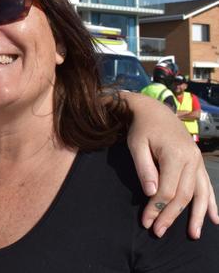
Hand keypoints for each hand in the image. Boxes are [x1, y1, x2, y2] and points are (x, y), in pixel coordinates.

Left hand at [124, 92, 218, 237]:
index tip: (146, 222)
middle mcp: (191, 159)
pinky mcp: (197, 163)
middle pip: (183, 195)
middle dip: (170, 216)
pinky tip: (214, 219)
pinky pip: (207, 186)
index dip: (156, 208)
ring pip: (200, 193)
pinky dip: (211, 203)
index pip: (167, 190)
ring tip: (193, 235)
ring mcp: (197, 161)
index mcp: (175, 155)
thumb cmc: (141, 129)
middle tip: (158, 232)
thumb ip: (144, 168)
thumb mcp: (136, 145)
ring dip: (196, 215)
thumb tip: (151, 192)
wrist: (154, 111)